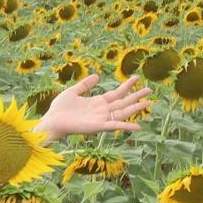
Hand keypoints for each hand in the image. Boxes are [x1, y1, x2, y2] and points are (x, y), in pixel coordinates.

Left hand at [34, 74, 151, 139]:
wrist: (52, 121)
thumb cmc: (60, 108)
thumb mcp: (73, 91)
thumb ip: (85, 84)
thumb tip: (97, 76)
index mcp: (97, 102)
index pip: (116, 93)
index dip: (126, 86)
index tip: (136, 77)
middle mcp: (102, 111)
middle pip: (123, 102)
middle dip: (136, 96)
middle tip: (150, 89)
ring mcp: (102, 119)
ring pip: (123, 112)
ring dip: (135, 108)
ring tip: (148, 102)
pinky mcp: (98, 127)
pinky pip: (115, 126)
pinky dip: (126, 126)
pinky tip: (138, 126)